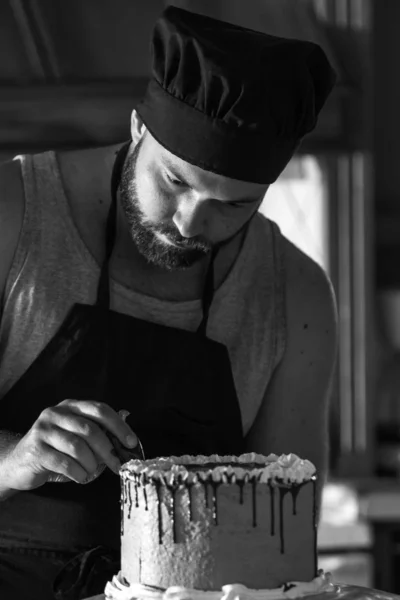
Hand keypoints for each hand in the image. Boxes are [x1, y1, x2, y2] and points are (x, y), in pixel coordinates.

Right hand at [1, 400, 136, 490]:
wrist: (19, 463)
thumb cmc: (56, 451)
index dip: (118, 426)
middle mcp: (56, 413)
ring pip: (77, 447)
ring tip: (92, 472)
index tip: (132, 442)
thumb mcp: (77, 437)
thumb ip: (100, 434)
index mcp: (71, 406)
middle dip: (108, 450)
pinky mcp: (35, 449)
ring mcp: (44, 430)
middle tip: (117, 465)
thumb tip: (128, 440)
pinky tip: (80, 476)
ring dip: (91, 464)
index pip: (100, 409)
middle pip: (90, 429)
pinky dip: (78, 473)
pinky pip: (64, 463)